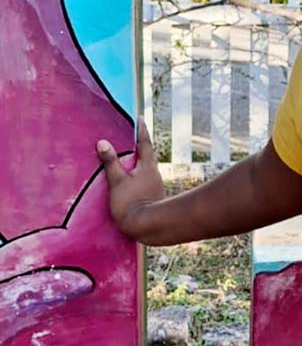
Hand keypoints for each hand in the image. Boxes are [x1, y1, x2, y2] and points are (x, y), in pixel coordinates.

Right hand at [96, 117, 164, 240]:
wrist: (147, 228)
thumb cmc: (131, 203)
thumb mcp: (117, 181)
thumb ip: (110, 162)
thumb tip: (103, 142)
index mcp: (147, 167)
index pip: (144, 143)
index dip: (141, 130)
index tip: (141, 117)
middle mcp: (154, 174)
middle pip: (147, 155)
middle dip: (141, 145)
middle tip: (134, 135)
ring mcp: (155, 186)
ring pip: (146, 168)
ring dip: (138, 161)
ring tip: (128, 157)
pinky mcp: (152, 197)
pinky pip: (144, 180)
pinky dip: (137, 175)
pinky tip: (131, 180)